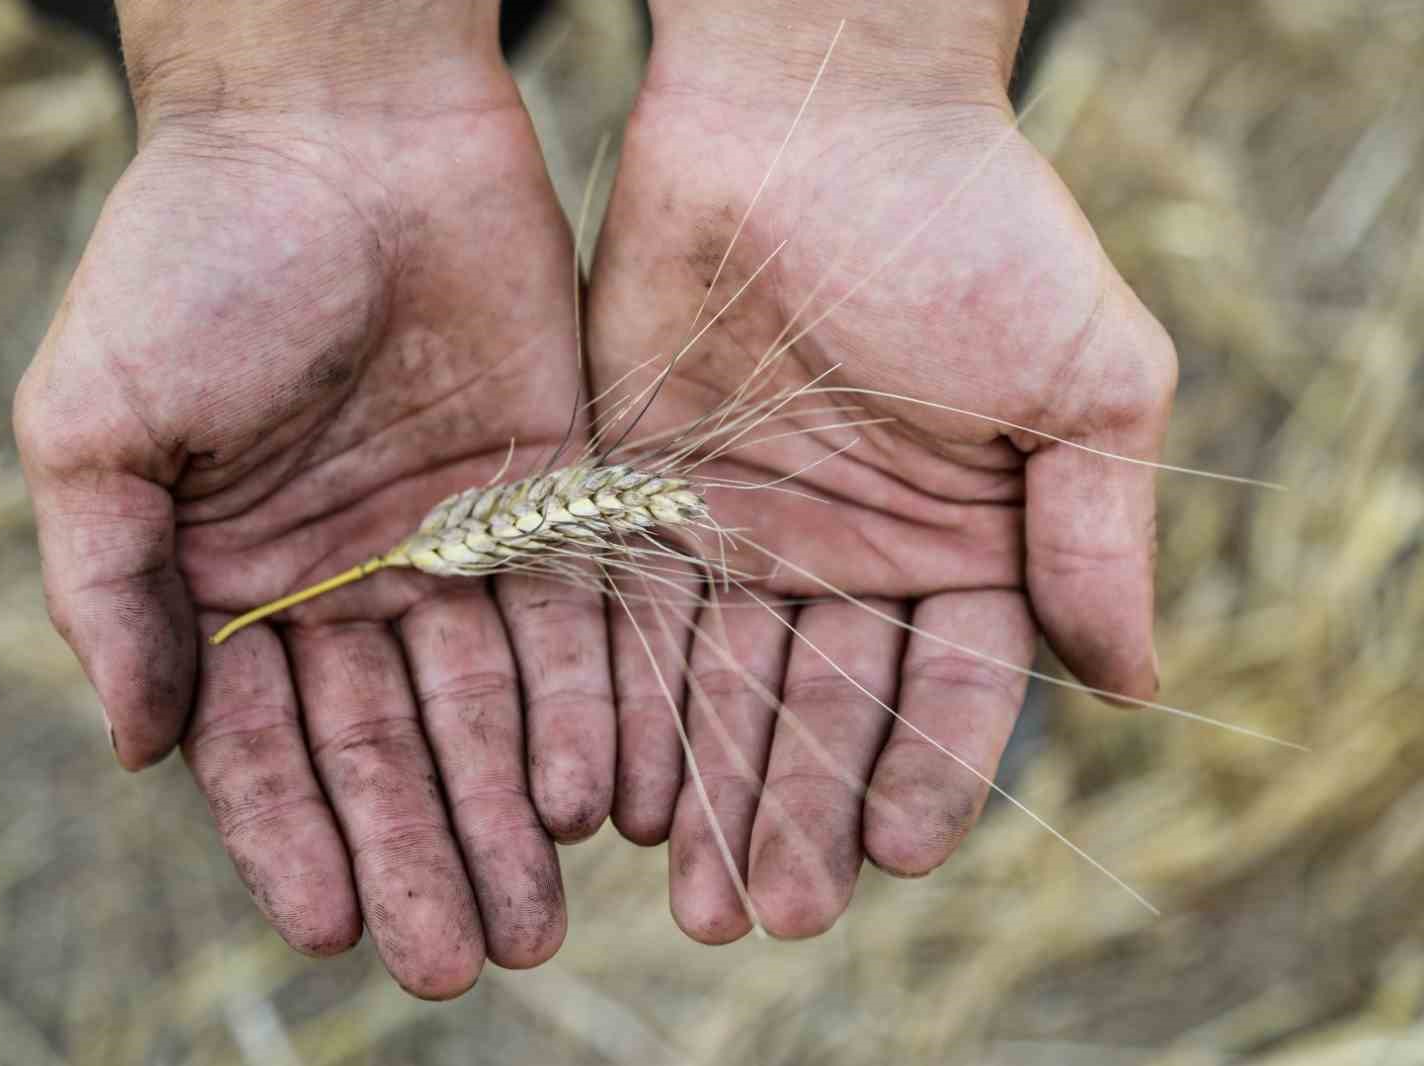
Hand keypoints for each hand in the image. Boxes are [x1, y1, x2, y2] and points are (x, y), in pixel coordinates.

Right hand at [15, 5, 612, 997]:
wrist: (342, 123)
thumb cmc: (197, 256)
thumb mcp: (99, 424)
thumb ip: (110, 589)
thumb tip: (139, 750)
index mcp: (235, 576)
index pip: (265, 742)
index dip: (295, 835)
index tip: (326, 927)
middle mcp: (351, 576)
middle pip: (392, 746)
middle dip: (423, 853)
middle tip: (464, 961)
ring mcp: (457, 539)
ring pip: (491, 706)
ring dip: (511, 814)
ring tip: (540, 920)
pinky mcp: (553, 492)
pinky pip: (575, 622)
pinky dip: (587, 710)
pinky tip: (600, 798)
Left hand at [588, 2, 1174, 940]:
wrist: (815, 111)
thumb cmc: (971, 227)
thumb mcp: (1083, 381)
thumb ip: (1098, 536)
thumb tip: (1133, 686)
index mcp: (965, 538)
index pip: (950, 689)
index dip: (925, 772)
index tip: (898, 854)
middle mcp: (854, 551)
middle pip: (828, 711)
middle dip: (805, 813)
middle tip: (777, 914)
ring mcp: (745, 526)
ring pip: (728, 687)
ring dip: (714, 790)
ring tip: (697, 897)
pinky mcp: (646, 490)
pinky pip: (637, 619)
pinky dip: (634, 707)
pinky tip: (625, 792)